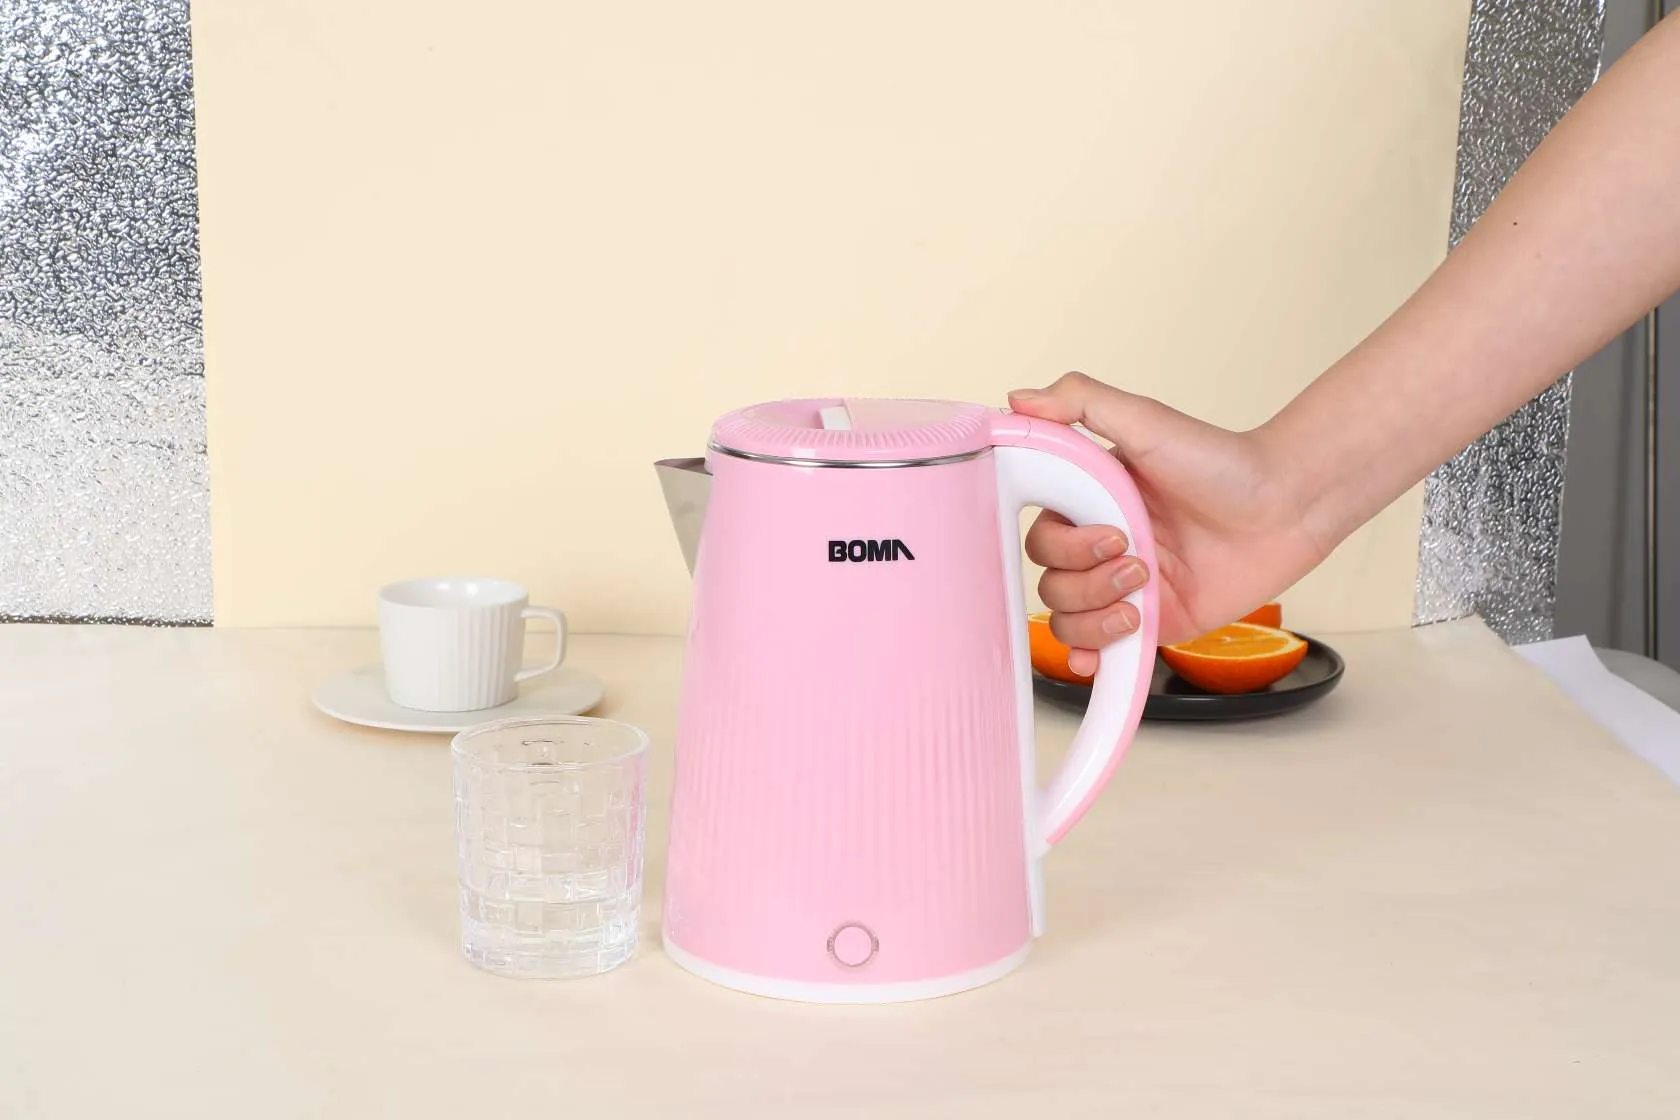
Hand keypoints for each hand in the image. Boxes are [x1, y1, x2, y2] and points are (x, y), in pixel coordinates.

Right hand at [1009, 373, 1329, 670]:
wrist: (1285, 507)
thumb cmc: (1221, 462)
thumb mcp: (1145, 420)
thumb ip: (1080, 401)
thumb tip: (1017, 399)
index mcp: (1090, 502)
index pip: (1038, 534)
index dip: (1060, 542)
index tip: (1106, 529)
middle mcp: (1100, 545)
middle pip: (1049, 580)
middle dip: (1086, 576)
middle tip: (1136, 557)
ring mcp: (1123, 587)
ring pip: (1068, 618)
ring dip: (1095, 614)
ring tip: (1142, 592)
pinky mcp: (1151, 621)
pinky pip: (1100, 650)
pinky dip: (1089, 656)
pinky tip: (1096, 657)